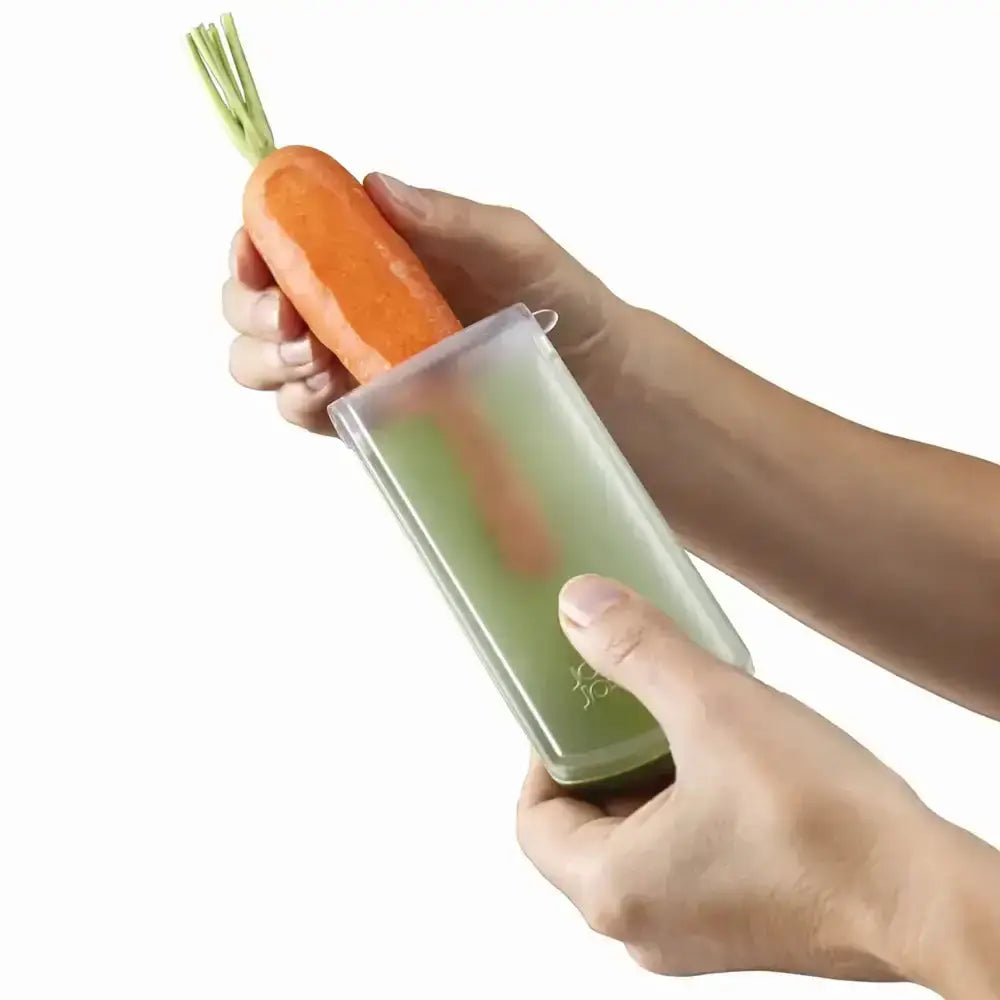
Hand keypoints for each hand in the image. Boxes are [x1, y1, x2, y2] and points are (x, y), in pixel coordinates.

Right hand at [221, 174, 625, 433]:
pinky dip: (300, 404)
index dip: (253, 242)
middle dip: (250, 310)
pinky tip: (330, 395)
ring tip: (316, 363)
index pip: (286, 235)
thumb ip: (450, 218)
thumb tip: (377, 186)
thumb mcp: (513, 246)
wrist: (595, 379)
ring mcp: (356, 359)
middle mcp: (352, 301)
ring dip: (267, 361)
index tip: (256, 259)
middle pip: (254, 300)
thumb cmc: (559, 300)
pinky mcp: (370, 410)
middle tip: (291, 323)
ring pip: (264, 359)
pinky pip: (307, 411)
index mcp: (374, 249)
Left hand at [516, 574, 947, 982]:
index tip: (576, 708)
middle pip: (583, 831)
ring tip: (684, 724)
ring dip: (648, 783)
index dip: (547, 755)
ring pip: (638, 846)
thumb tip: (580, 606)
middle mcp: (645, 929)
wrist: (930, 897)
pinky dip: (688, 812)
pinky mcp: (743, 928)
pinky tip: (730, 766)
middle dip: (602, 761)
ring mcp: (696, 936)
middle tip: (629, 704)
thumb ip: (638, 651)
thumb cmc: (825, 824)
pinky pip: (686, 863)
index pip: (533, 820)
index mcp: (614, 890)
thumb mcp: (714, 709)